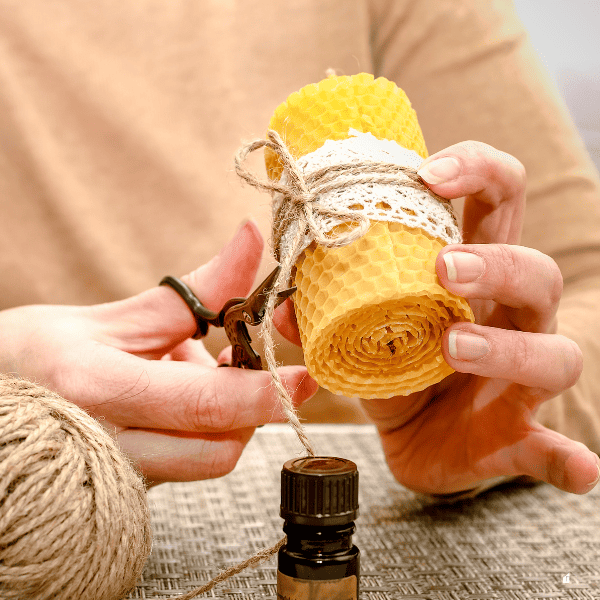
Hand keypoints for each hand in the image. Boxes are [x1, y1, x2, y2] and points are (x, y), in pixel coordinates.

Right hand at [0, 220, 316, 485]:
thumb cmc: (40, 354)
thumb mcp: (115, 317)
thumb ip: (195, 290)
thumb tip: (252, 239)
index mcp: (100, 390)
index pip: (203, 405)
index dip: (264, 394)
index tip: (307, 377)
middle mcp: (111, 446)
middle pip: (220, 449)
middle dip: (247, 407)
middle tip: (230, 362)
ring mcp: (121, 475)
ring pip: (208, 459)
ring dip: (223, 416)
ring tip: (182, 376)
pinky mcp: (131, 487)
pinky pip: (189, 465)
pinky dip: (200, 430)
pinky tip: (170, 401)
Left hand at [359, 141, 598, 495]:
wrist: (417, 438)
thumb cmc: (397, 369)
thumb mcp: (359, 335)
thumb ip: (324, 316)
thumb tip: (279, 306)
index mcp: (472, 280)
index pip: (498, 202)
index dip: (477, 172)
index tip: (429, 174)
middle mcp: (509, 320)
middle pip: (536, 270)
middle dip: (496, 261)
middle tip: (445, 268)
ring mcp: (520, 381)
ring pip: (552, 353)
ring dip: (510, 347)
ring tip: (455, 345)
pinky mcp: (518, 436)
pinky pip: (555, 447)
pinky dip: (567, 457)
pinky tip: (579, 470)